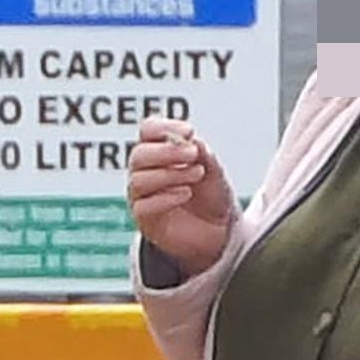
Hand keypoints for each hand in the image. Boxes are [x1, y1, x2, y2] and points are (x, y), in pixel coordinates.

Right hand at [127, 120, 234, 270]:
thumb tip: (192, 140)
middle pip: (139, 155)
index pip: (147, 131)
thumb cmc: (212, 196)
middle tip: (193, 154)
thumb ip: (203, 154)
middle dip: (167, 152)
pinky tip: (186, 194)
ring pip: (140, 180)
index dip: (164, 127)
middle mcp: (145, 172)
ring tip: (197, 175)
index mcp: (159, 152)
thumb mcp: (215, 171)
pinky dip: (166, 197)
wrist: (220, 231)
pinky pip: (143, 206)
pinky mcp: (145, 220)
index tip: (189, 131)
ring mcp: (142, 196)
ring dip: (170, 174)